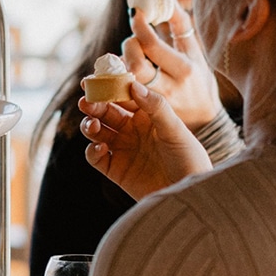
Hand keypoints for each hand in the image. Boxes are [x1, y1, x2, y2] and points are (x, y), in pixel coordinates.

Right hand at [80, 81, 211, 199]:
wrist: (189, 195)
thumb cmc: (189, 159)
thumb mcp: (175, 130)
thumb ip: (156, 106)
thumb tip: (133, 85)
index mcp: (146, 116)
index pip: (122, 96)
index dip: (108, 87)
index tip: (94, 79)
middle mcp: (132, 130)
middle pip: (105, 113)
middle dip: (93, 106)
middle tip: (85, 102)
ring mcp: (122, 149)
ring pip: (96, 132)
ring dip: (89, 126)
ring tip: (92, 125)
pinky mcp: (115, 170)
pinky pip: (95, 157)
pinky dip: (92, 151)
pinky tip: (100, 148)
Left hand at [121, 5, 222, 129]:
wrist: (205, 120)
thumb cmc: (198, 79)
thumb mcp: (195, 52)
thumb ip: (180, 24)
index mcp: (184, 69)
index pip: (152, 45)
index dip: (138, 26)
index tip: (135, 13)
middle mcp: (170, 88)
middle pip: (136, 66)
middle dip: (128, 48)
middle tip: (132, 42)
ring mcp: (156, 105)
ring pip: (126, 84)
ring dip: (119, 67)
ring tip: (125, 59)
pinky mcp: (144, 116)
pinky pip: (122, 100)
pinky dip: (114, 85)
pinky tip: (115, 76)